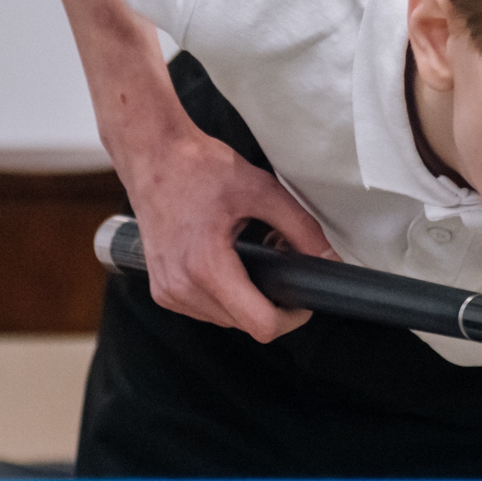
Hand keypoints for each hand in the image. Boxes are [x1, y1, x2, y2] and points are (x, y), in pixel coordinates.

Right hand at [116, 124, 336, 340]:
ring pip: (227, 320)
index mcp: (206, 266)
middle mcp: (181, 287)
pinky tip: (230, 263)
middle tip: (279, 259)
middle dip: (271, 300)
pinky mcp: (162, 290)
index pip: (260, 325)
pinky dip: (225, 295)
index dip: (292, 317)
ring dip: (247, 299)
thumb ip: (302, 229)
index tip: (302, 298)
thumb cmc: (198, 168)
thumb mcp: (262, 192)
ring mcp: (168, 291)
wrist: (153, 156)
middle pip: (246, 324)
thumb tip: (328, 258)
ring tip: (254, 259)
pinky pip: (206, 310)